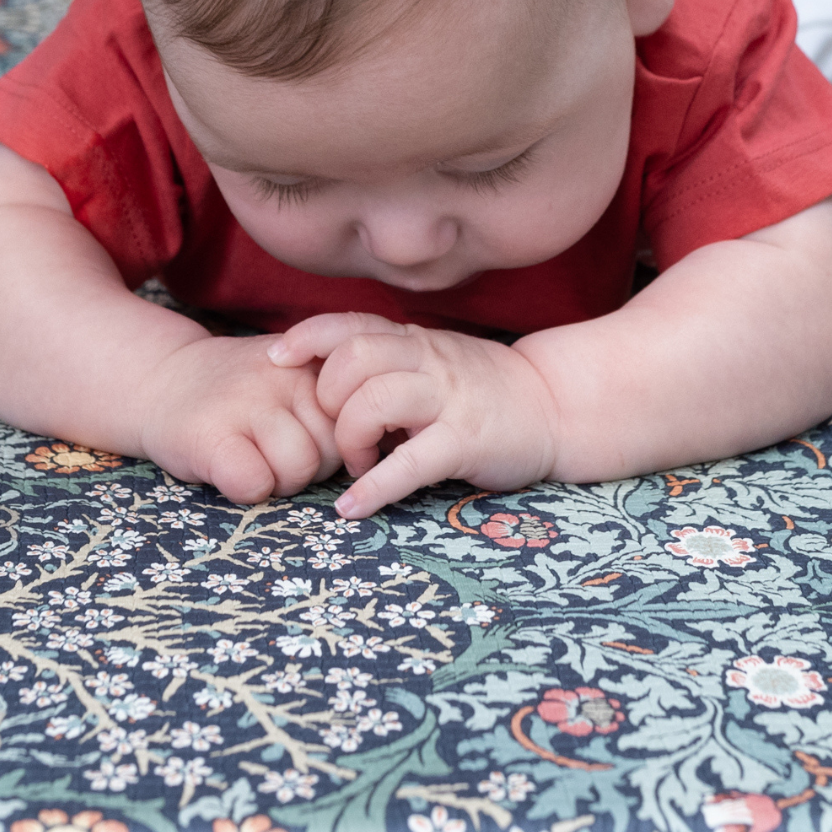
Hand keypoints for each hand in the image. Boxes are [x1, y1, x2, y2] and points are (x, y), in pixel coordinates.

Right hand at [141, 336, 340, 503]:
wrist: (161, 379)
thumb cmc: (240, 395)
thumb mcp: (293, 378)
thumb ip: (334, 402)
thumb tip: (375, 454)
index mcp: (312, 363)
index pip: (358, 424)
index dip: (337, 446)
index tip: (307, 440)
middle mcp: (284, 376)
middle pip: (334, 451)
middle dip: (311, 467)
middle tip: (272, 452)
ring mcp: (246, 401)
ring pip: (300, 468)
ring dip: (279, 482)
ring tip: (253, 460)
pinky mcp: (211, 434)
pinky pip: (255, 483)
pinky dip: (246, 490)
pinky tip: (229, 470)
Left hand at [268, 314, 559, 519]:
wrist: (556, 405)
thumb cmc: (485, 388)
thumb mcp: (434, 360)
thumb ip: (389, 360)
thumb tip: (325, 378)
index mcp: (414, 341)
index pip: (350, 325)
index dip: (307, 337)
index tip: (275, 357)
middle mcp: (427, 361)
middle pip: (352, 359)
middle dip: (328, 401)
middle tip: (338, 435)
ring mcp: (448, 399)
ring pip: (373, 402)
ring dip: (349, 441)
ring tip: (356, 466)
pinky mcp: (466, 441)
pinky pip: (409, 462)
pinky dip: (374, 488)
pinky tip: (353, 507)